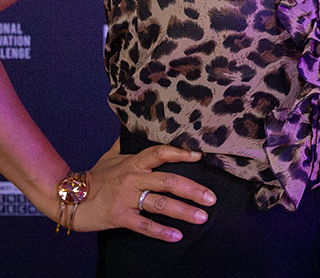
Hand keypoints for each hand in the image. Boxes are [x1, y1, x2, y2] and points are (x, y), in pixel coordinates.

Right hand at [73, 139, 216, 241]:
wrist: (68, 197)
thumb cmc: (94, 176)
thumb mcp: (112, 155)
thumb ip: (129, 142)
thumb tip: (137, 124)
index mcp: (134, 162)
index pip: (162, 153)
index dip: (181, 153)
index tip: (200, 156)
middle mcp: (133, 178)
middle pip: (169, 181)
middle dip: (193, 189)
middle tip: (212, 197)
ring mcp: (126, 198)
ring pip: (160, 204)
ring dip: (184, 211)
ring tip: (202, 217)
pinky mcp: (119, 217)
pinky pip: (144, 225)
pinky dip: (161, 231)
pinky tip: (177, 235)